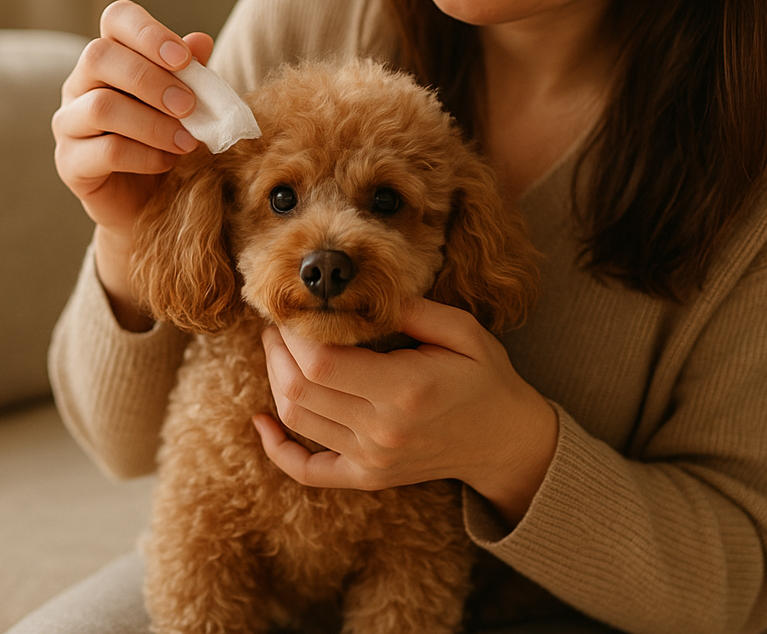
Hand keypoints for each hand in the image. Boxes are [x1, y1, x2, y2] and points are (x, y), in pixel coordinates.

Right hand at [51, 0, 213, 323]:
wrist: (150, 201)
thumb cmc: (168, 139)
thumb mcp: (187, 103)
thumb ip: (190, 73)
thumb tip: (200, 40)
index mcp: (111, 57)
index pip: (116, 18)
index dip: (148, 32)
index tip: (184, 58)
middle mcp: (80, 84)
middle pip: (99, 57)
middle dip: (151, 79)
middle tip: (189, 106)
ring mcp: (69, 123)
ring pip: (100, 106)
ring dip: (153, 123)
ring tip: (188, 141)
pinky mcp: (70, 163)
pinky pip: (105, 151)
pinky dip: (145, 155)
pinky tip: (169, 161)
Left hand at [255, 298, 558, 527]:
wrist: (505, 441)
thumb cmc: (485, 376)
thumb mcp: (463, 330)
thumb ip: (413, 309)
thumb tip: (363, 289)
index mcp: (405, 389)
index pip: (321, 363)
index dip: (294, 333)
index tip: (297, 306)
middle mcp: (382, 430)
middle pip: (299, 390)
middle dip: (277, 349)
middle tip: (280, 321)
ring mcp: (372, 460)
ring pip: (296, 420)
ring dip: (275, 380)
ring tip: (279, 348)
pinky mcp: (366, 477)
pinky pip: (307, 471)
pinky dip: (276, 448)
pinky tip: (261, 421)